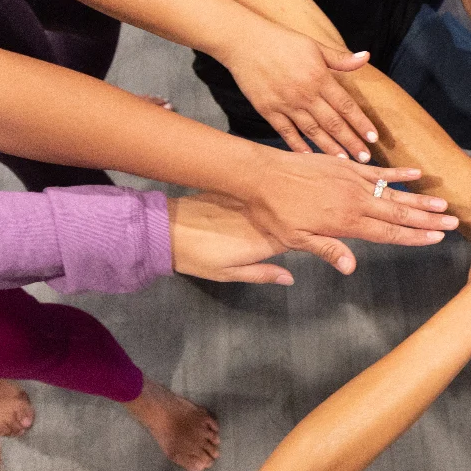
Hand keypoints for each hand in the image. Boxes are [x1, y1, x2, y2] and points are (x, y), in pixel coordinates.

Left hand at [168, 192, 292, 283]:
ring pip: (271, 206)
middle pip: (285, 220)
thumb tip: (291, 278)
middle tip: (292, 226)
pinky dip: (258, 199)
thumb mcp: (228, 274)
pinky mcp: (233, 192)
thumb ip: (261, 274)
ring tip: (276, 213)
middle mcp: (259, 220)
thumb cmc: (196, 258)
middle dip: (291, 222)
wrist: (165, 230)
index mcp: (261, 242)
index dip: (301, 238)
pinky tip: (256, 200)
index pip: (295, 238)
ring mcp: (246, 203)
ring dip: (276, 209)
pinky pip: (253, 196)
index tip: (304, 240)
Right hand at [227, 18, 380, 159]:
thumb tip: (366, 57)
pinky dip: (298, 145)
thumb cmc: (282, 41)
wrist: (245, 42)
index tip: (373, 138)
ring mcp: (286, 104)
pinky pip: (286, 132)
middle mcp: (305, 94)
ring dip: (330, 147)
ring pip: (313, 131)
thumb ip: (340, 58)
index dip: (361, 123)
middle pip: (333, 123)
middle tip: (365, 158)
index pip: (346, 105)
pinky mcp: (269, 110)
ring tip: (344, 161)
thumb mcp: (314, 45)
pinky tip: (309, 157)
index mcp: (319, 78)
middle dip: (351, 141)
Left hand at [237, 151, 457, 274]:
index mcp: (345, 222)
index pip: (387, 232)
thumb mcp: (296, 239)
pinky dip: (398, 173)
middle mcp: (354, 200)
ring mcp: (351, 180)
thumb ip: (328, 249)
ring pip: (393, 191)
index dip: (414, 236)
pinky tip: (416, 174)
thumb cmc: (274, 212)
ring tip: (442, 203)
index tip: (436, 239)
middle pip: (398, 212)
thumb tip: (352, 268)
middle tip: (452, 221)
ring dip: (419, 198)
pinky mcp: (344, 165)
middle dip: (427, 219)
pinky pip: (378, 170)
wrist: (259, 175)